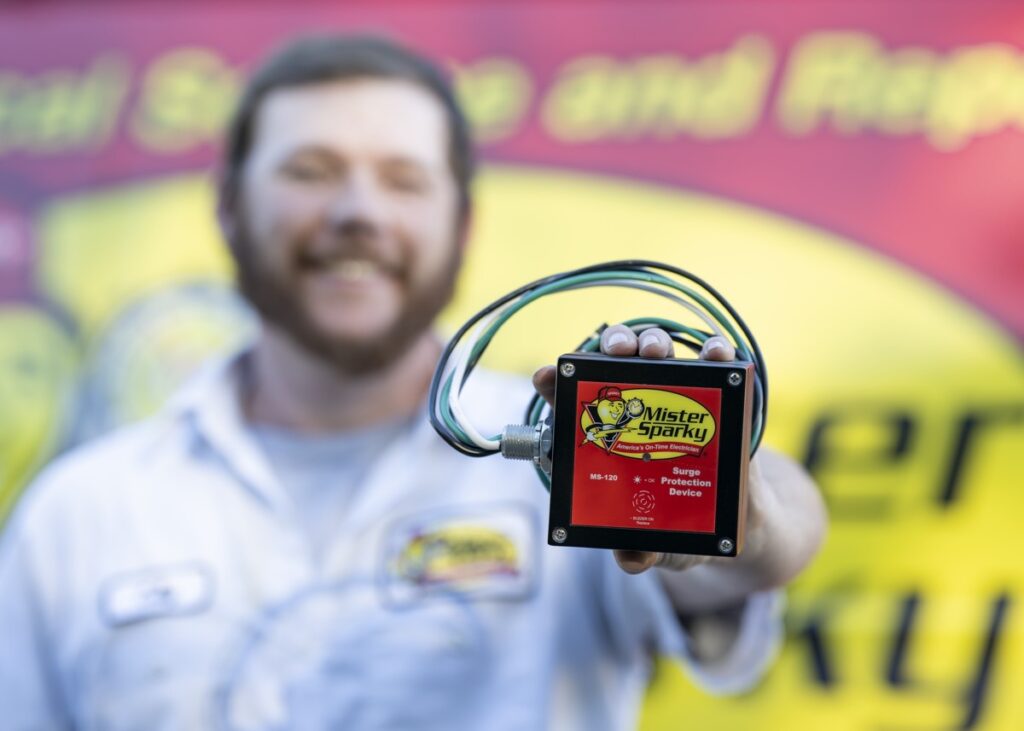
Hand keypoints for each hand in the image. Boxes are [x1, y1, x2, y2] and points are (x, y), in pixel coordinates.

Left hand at [531, 324, 738, 574]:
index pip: (571, 402)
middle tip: (617, 354)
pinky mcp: (717, 393)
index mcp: (608, 439)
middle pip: (614, 362)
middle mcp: (637, 408)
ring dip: (653, 342)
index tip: (546, 375)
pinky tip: (717, 354)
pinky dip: (715, 351)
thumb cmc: (680, 526)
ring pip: (656, 352)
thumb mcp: (660, 544)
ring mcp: (675, 395)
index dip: (554, 384)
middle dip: (611, 347)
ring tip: (656, 353)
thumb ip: (643, 551)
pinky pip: (712, 362)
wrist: (738, 522)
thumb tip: (632, 559)